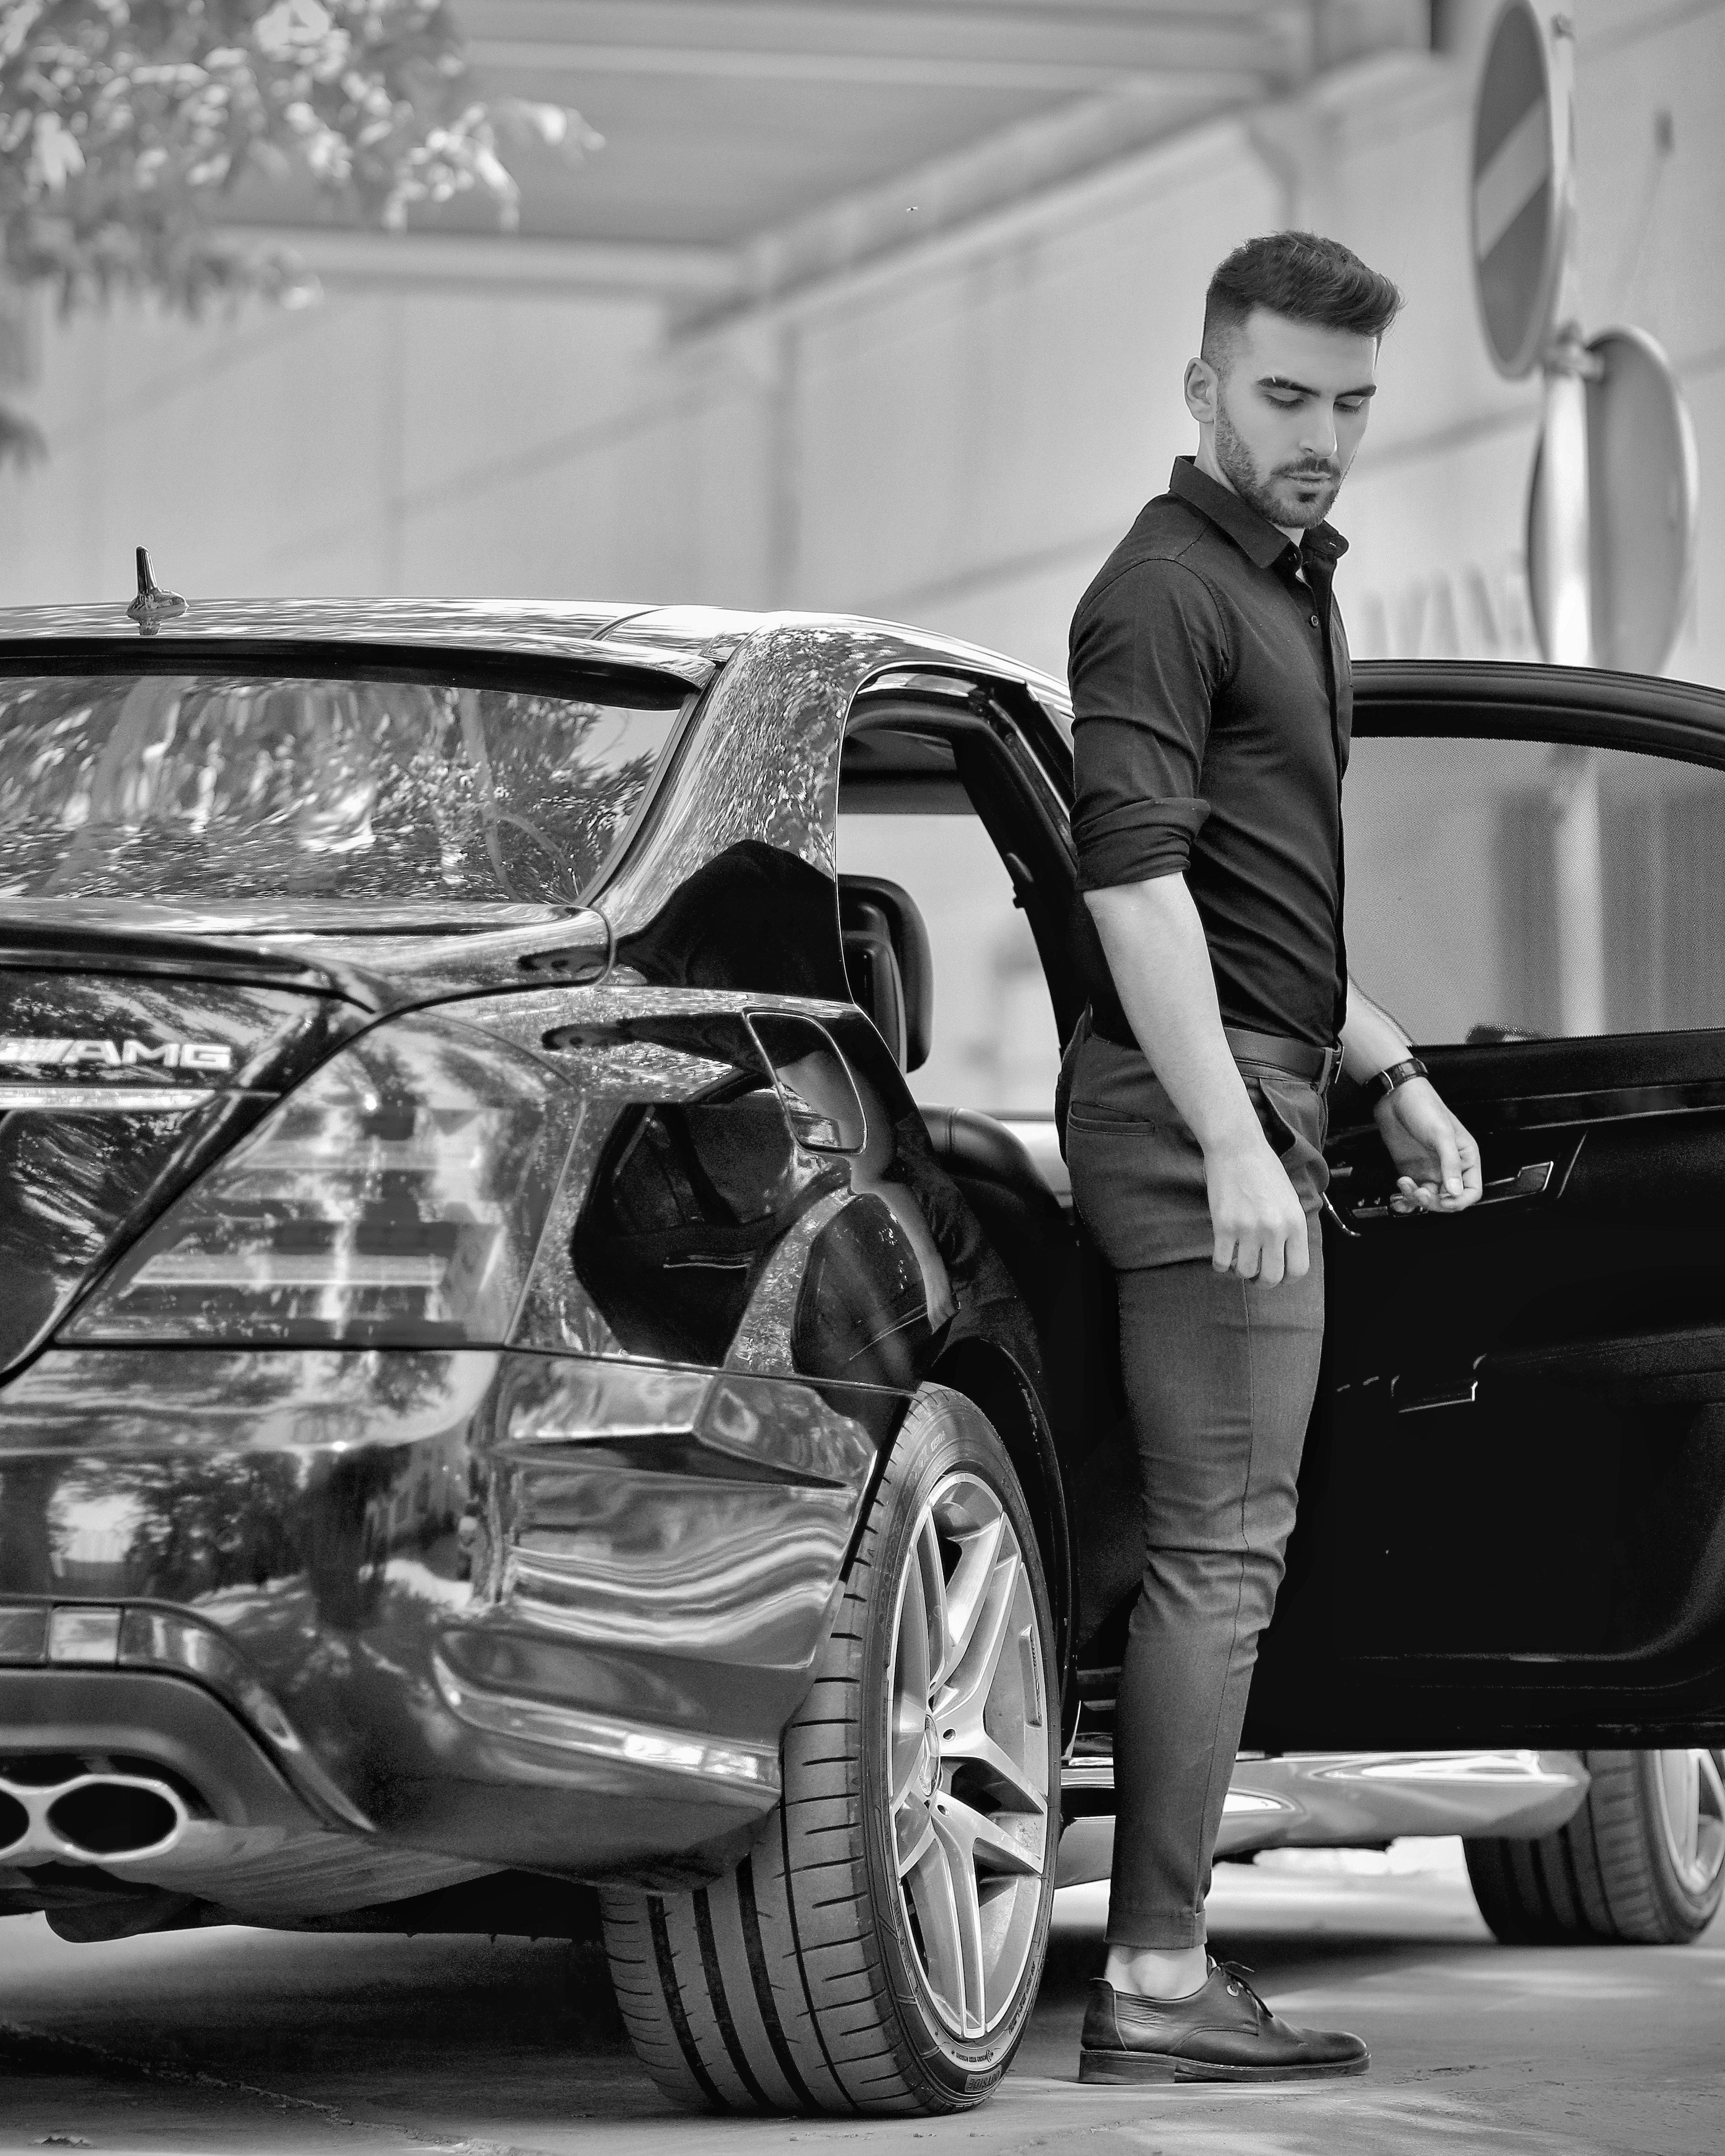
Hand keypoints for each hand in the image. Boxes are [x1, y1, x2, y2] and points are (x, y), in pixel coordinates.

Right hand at [1204, 1134, 1308, 1283]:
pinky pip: (1221, 1262)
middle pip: (1272, 1278)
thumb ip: (1290, 1228)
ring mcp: (1248, 1229)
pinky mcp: (1224, 1226)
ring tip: (1238, 1258)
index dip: (1286, 1278)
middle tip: (1255, 1272)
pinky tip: (1222, 1253)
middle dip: (1262, 1281)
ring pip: (1245, 1272)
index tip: (1276, 1272)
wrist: (1237, 1148)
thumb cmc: (1264, 1170)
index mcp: (1295, 1223)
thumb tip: (1283, 1256)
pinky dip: (1220, 1264)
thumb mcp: (1289, 1199)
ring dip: (1240, 1270)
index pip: (1298, 1270)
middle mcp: (1275, 1230)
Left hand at [1374, 1078, 1481, 1214]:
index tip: (1444, 1200)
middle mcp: (1448, 1167)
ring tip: (1405, 1186)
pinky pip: (1413, 1192)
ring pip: (1430, 1198)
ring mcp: (1430, 1169)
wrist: (1395, 1096)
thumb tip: (1456, 1191)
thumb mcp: (1442, 1134)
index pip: (1471, 1191)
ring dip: (1417, 1199)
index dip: (1459, 1201)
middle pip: (1449, 1199)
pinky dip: (1406, 1199)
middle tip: (1420, 1193)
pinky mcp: (1412, 1170)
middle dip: (1435, 1201)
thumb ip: (1450, 1163)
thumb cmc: (1424, 1106)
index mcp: (1465, 1158)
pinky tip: (1398, 1194)